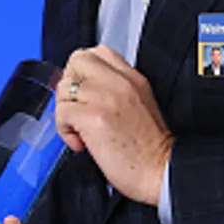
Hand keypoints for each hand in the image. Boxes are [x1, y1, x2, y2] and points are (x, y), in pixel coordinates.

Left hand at [55, 45, 173, 204]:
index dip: (83, 72)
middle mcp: (120, 83)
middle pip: (77, 61)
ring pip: (64, 87)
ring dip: (65, 111)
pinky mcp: (94, 117)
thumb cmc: (149, 149)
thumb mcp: (140, 104)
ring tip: (79, 130)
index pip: (98, 52)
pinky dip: (64, 130)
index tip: (84, 93)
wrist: (160, 171)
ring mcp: (106, 97)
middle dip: (69, 85)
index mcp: (132, 78)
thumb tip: (83, 90)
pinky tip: (80, 142)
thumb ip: (116, 90)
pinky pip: (62, 112)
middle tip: (76, 108)